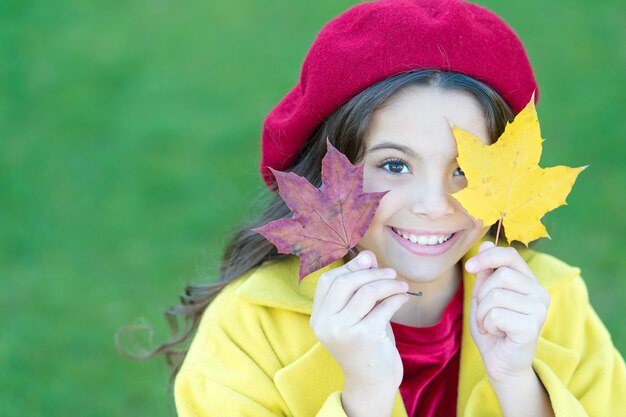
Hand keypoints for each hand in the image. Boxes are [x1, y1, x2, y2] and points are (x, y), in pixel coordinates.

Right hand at [310, 251, 409, 414]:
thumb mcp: (358, 312)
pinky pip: (384, 306)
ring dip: (389, 284)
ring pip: (367, 292)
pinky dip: (397, 298)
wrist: (372, 380)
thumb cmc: (365, 341)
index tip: (370, 262)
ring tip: (401, 286)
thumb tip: (367, 255)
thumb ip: (359, 286)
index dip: (350, 267)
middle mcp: (325, 324)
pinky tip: (403, 299)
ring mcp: (343, 331)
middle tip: (391, 273)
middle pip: (345, 282)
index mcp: (318, 317)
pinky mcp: (364, 337)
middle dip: (372, 273)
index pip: (329, 280)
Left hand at [465, 241, 550, 383]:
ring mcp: (539, 310)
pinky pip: (496, 315)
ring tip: (491, 324)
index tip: (470, 267)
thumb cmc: (493, 327)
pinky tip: (497, 333)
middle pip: (501, 275)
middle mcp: (540, 292)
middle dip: (482, 294)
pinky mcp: (533, 326)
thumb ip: (487, 272)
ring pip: (495, 296)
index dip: (487, 257)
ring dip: (482, 313)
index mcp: (529, 281)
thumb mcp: (484, 295)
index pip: (510, 255)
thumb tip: (487, 243)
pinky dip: (487, 324)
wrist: (500, 361)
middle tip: (485, 312)